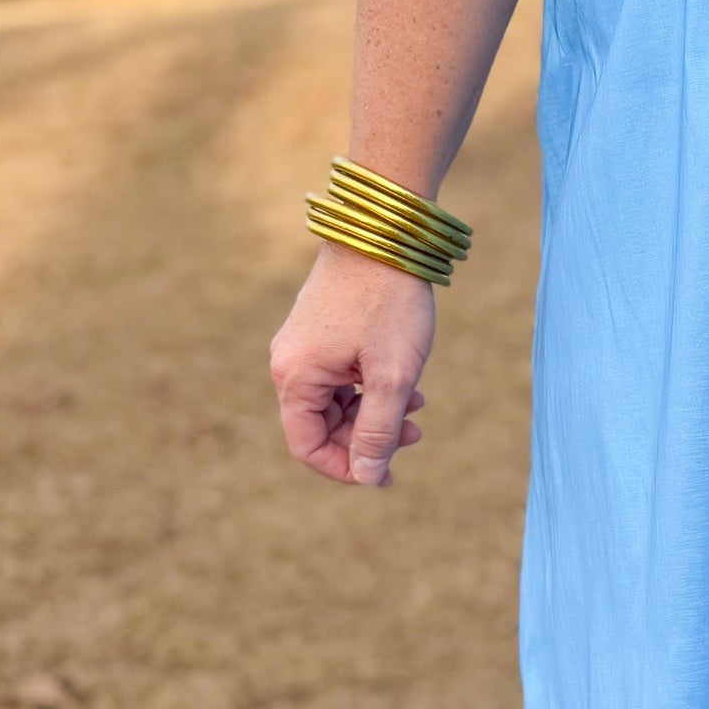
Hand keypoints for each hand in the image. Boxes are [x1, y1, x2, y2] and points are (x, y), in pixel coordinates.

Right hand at [270, 243, 435, 486]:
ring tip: (419, 407)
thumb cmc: (389, 303)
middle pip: (322, 425)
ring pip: (336, 401)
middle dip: (369, 437)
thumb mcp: (392, 375)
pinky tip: (409, 382)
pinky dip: (372, 386)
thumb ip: (377, 430)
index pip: (307, 446)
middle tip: (417, 434)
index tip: (385, 474)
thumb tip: (366, 476)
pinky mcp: (322, 330)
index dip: (346, 468)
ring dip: (376, 412)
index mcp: (295, 377)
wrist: (384, 232)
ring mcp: (304, 344)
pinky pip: (341, 375)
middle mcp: (290, 362)